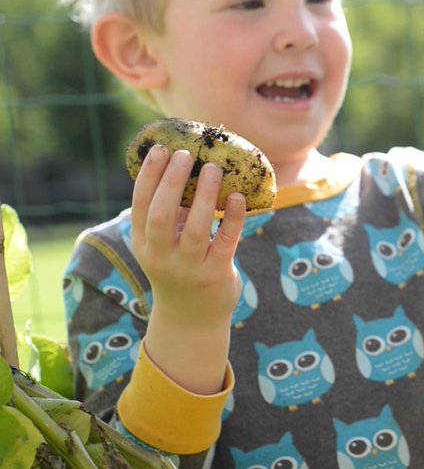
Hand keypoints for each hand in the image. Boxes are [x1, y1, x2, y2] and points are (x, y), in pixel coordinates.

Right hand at [128, 145, 244, 392]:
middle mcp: (162, 256)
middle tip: (186, 154)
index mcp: (144, 244)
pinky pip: (226, 241)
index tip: (160, 149)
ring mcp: (189, 267)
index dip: (149, 176)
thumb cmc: (180, 268)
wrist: (192, 319)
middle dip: (171, 182)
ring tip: (213, 168)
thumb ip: (170, 215)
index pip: (141, 205)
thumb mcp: (164, 245)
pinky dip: (232, 218)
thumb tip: (185, 169)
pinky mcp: (216, 274)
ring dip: (203, 195)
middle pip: (161, 215)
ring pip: (195, 228)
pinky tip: (237, 197)